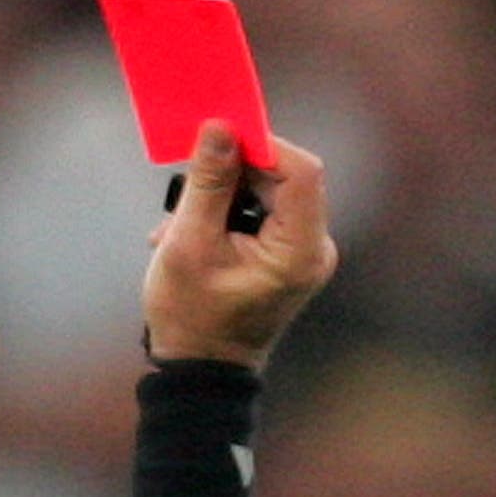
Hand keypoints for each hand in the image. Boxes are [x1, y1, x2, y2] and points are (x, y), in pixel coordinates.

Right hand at [141, 122, 335, 371]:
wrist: (201, 370)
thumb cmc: (192, 318)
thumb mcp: (189, 243)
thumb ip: (209, 182)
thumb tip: (219, 126)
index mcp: (299, 250)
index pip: (300, 170)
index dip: (261, 143)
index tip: (217, 138)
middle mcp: (314, 248)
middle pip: (286, 174)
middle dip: (235, 169)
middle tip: (189, 183)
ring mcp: (304, 251)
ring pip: (271, 188)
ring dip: (224, 192)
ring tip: (181, 221)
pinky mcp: (289, 252)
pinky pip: (265, 209)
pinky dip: (229, 210)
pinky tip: (193, 230)